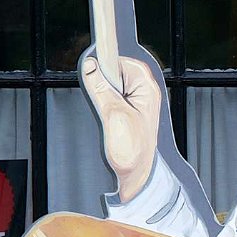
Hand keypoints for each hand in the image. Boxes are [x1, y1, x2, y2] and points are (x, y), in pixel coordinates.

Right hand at [80, 46, 163, 202]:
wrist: (136, 177)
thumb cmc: (133, 150)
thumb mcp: (113, 115)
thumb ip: (100, 88)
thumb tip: (90, 65)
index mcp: (146, 88)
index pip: (123, 60)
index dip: (105, 61)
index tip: (90, 62)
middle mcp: (143, 91)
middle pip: (114, 71)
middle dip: (102, 82)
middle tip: (100, 101)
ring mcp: (135, 102)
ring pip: (109, 86)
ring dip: (101, 96)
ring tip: (106, 115)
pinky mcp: (126, 112)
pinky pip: (109, 99)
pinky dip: (103, 106)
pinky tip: (105, 120)